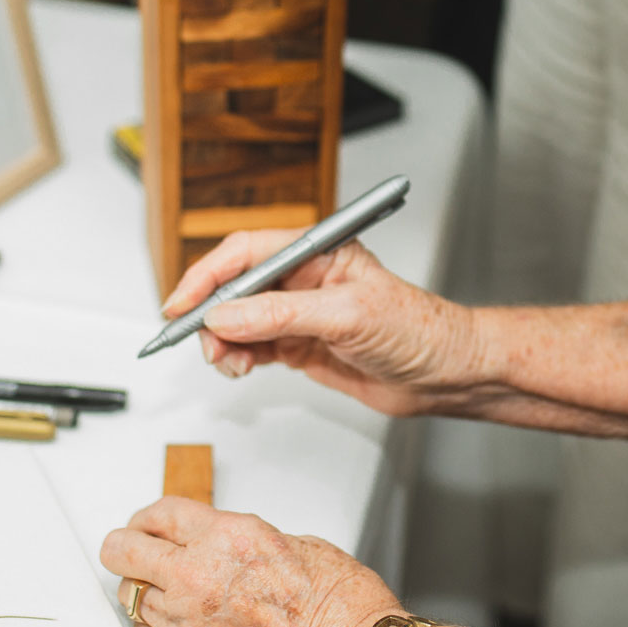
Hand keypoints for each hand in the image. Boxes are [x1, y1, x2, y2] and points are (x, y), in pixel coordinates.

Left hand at [100, 497, 400, 626]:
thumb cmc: (341, 611)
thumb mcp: (298, 545)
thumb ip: (247, 542)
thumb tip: (226, 548)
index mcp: (227, 537)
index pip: (159, 515)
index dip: (148, 519)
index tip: (146, 525)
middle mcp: (196, 576)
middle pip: (123, 552)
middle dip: (126, 549)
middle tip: (133, 553)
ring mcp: (185, 623)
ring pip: (131, 597)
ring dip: (145, 592)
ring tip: (170, 596)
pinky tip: (179, 625)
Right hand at [165, 227, 491, 416]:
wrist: (446, 374)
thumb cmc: (419, 330)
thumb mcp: (348, 316)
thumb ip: (282, 316)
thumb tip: (226, 316)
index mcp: (318, 252)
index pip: (248, 253)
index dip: (208, 275)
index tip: (182, 303)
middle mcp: (304, 279)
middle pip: (235, 288)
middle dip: (211, 316)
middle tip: (203, 344)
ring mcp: (300, 314)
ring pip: (239, 322)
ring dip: (223, 342)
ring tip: (230, 363)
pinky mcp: (301, 345)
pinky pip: (252, 347)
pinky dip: (237, 358)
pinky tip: (241, 367)